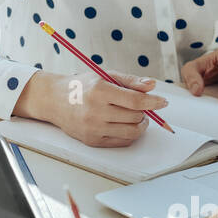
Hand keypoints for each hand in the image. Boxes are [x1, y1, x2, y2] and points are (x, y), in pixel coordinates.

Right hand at [14, 69, 167, 148]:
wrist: (54, 100)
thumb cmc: (82, 86)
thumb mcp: (104, 75)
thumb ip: (130, 81)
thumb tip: (152, 86)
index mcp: (100, 91)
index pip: (135, 101)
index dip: (153, 102)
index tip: (163, 102)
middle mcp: (95, 111)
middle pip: (135, 117)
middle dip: (144, 112)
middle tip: (140, 106)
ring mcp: (93, 128)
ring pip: (131, 132)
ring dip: (140, 124)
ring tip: (136, 117)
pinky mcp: (92, 141)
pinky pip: (121, 142)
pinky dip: (129, 134)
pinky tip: (125, 124)